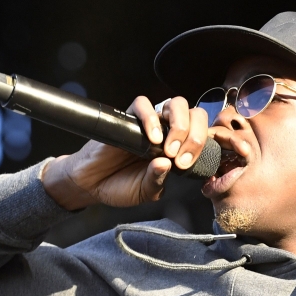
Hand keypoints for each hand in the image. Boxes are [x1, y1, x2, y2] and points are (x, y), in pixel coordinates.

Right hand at [41, 96, 209, 210]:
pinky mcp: (129, 118)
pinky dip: (151, 118)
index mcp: (179, 148)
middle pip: (194, 115)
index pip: (203, 135)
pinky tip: (151, 138)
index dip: (202, 146)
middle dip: (195, 135)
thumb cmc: (121, 186)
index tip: (187, 165)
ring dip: (179, 125)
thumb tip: (166, 164)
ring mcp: (150, 123)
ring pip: (175, 104)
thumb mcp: (147, 191)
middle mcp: (168, 132)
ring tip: (169, 149)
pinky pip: (143, 104)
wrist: (92, 184)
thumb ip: (159, 180)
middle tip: (180, 157)